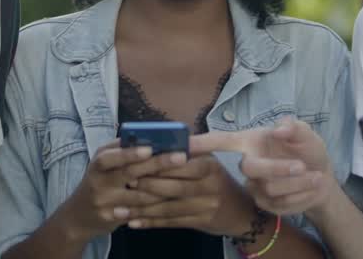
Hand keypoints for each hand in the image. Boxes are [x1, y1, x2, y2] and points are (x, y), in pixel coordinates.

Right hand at [61, 141, 184, 240]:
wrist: (78, 216)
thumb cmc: (100, 182)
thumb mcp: (105, 164)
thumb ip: (123, 150)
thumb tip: (154, 135)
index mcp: (99, 162)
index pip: (113, 155)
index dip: (132, 152)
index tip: (152, 147)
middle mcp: (98, 180)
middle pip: (129, 172)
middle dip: (156, 164)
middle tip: (180, 157)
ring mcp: (104, 201)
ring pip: (137, 196)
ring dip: (162, 188)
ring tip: (184, 180)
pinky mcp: (111, 218)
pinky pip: (137, 212)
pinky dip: (155, 207)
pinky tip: (172, 202)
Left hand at [126, 154, 255, 233]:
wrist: (242, 211)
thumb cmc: (219, 181)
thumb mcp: (210, 162)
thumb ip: (188, 154)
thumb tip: (157, 140)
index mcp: (209, 165)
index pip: (180, 164)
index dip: (158, 165)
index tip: (136, 163)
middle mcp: (209, 186)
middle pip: (173, 187)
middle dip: (146, 185)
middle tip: (124, 183)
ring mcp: (205, 206)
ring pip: (168, 207)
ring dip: (142, 208)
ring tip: (120, 207)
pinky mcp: (200, 223)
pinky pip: (171, 223)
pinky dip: (151, 222)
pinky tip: (133, 222)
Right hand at [190, 117, 332, 216]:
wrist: (322, 178)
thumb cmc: (307, 150)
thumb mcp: (306, 134)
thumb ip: (294, 127)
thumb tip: (279, 129)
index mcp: (251, 141)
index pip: (221, 141)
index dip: (201, 143)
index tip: (183, 145)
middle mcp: (248, 163)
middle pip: (249, 167)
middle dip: (277, 168)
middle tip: (302, 166)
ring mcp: (254, 186)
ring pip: (270, 187)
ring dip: (298, 182)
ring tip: (316, 176)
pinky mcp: (265, 204)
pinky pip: (281, 203)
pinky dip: (302, 193)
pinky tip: (311, 186)